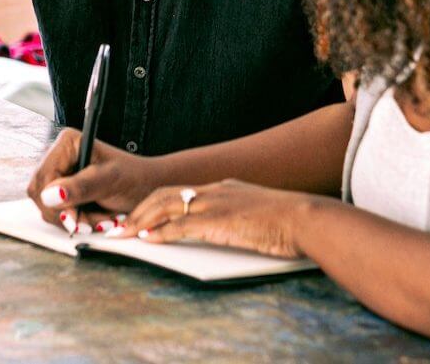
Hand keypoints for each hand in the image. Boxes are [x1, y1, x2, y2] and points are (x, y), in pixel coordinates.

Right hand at [26, 128, 162, 232]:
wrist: (149, 188)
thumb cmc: (135, 178)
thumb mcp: (110, 181)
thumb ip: (80, 187)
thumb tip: (50, 195)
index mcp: (67, 144)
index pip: (43, 177)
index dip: (53, 200)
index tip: (72, 217)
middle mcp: (59, 158)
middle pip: (40, 194)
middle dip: (66, 213)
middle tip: (91, 224)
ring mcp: (60, 176)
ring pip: (48, 207)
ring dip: (75, 220)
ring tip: (102, 220)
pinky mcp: (65, 193)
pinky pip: (58, 214)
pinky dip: (77, 222)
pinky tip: (96, 220)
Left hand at [115, 179, 307, 258]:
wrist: (307, 219)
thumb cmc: (290, 222)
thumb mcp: (258, 214)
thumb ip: (238, 219)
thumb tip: (228, 230)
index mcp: (225, 188)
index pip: (180, 191)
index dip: (156, 203)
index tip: (142, 216)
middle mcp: (216, 191)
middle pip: (165, 194)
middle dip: (140, 210)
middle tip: (122, 225)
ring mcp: (216, 204)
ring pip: (166, 206)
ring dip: (141, 221)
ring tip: (125, 234)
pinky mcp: (218, 221)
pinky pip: (180, 225)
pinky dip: (160, 232)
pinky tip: (147, 240)